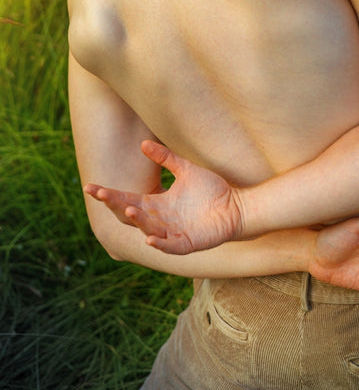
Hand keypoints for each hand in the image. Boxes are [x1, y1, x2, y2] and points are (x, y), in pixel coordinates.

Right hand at [84, 141, 242, 253]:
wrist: (236, 204)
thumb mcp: (185, 169)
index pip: (127, 199)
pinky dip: (160, 243)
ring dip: (138, 221)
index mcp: (157, 203)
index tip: (90, 187)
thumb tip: (142, 143)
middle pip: (132, 215)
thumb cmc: (210, 189)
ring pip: (148, 229)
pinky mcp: (188, 242)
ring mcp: (173, 232)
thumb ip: (165, 158)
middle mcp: (161, 219)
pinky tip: (150, 238)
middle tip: (102, 194)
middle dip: (116, 206)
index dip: (110, 194)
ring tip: (129, 209)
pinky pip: (171, 246)